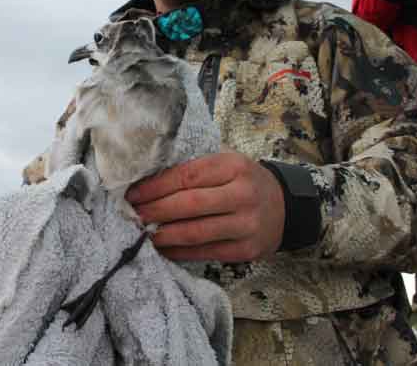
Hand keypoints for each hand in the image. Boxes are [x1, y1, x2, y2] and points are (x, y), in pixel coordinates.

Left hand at [125, 152, 284, 261]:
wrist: (283, 207)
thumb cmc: (243, 182)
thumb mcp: (226, 164)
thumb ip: (195, 170)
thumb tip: (148, 183)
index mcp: (234, 166)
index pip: (187, 176)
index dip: (156, 186)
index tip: (133, 193)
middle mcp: (242, 195)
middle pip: (189, 205)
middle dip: (155, 210)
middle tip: (132, 214)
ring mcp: (246, 225)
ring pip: (195, 232)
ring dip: (163, 234)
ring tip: (142, 233)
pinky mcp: (245, 250)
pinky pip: (204, 252)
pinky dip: (179, 252)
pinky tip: (162, 248)